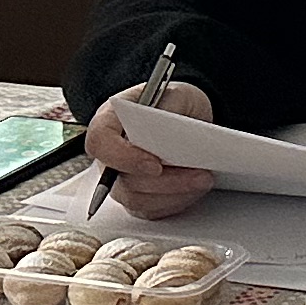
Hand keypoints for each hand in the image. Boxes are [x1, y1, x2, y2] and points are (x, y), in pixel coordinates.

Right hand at [83, 79, 218, 218]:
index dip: (123, 157)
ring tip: (204, 179)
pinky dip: (176, 202)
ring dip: (175, 193)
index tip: (155, 164)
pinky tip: (195, 189)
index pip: (100, 142)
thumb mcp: (177, 94)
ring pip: (138, 200)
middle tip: (200, 174)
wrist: (187, 117)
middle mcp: (109, 154)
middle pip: (123, 179)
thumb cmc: (175, 103)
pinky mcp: (138, 197)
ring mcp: (121, 179)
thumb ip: (168, 110)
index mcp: (109, 120)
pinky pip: (151, 210)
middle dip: (165, 181)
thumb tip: (166, 132)